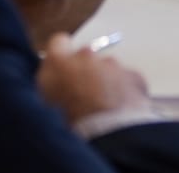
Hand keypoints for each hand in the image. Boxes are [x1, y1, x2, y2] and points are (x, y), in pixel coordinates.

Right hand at [37, 33, 151, 124]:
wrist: (106, 136)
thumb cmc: (73, 125)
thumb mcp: (45, 105)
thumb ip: (48, 84)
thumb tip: (52, 82)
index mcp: (59, 62)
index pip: (58, 42)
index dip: (62, 55)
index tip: (63, 67)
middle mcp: (85, 57)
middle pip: (85, 56)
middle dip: (85, 71)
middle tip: (84, 96)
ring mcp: (112, 65)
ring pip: (108, 69)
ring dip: (106, 83)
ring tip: (104, 108)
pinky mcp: (133, 76)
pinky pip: (128, 80)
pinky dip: (125, 91)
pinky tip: (120, 110)